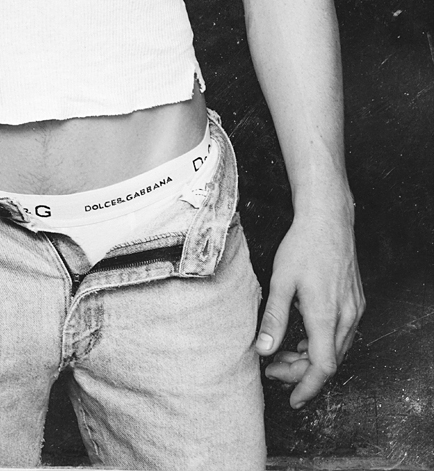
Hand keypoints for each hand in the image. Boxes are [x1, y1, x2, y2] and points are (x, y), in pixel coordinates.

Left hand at [256, 205, 364, 407]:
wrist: (328, 218)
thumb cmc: (303, 246)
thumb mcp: (280, 281)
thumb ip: (273, 318)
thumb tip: (262, 350)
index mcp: (326, 316)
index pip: (323, 367)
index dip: (307, 387)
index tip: (292, 399)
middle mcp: (346, 316)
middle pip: (329, 361)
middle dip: (300, 371)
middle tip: (272, 368)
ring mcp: (355, 309)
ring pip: (337, 348)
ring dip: (311, 357)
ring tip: (283, 353)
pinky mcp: (356, 301)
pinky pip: (342, 333)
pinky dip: (322, 342)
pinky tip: (303, 336)